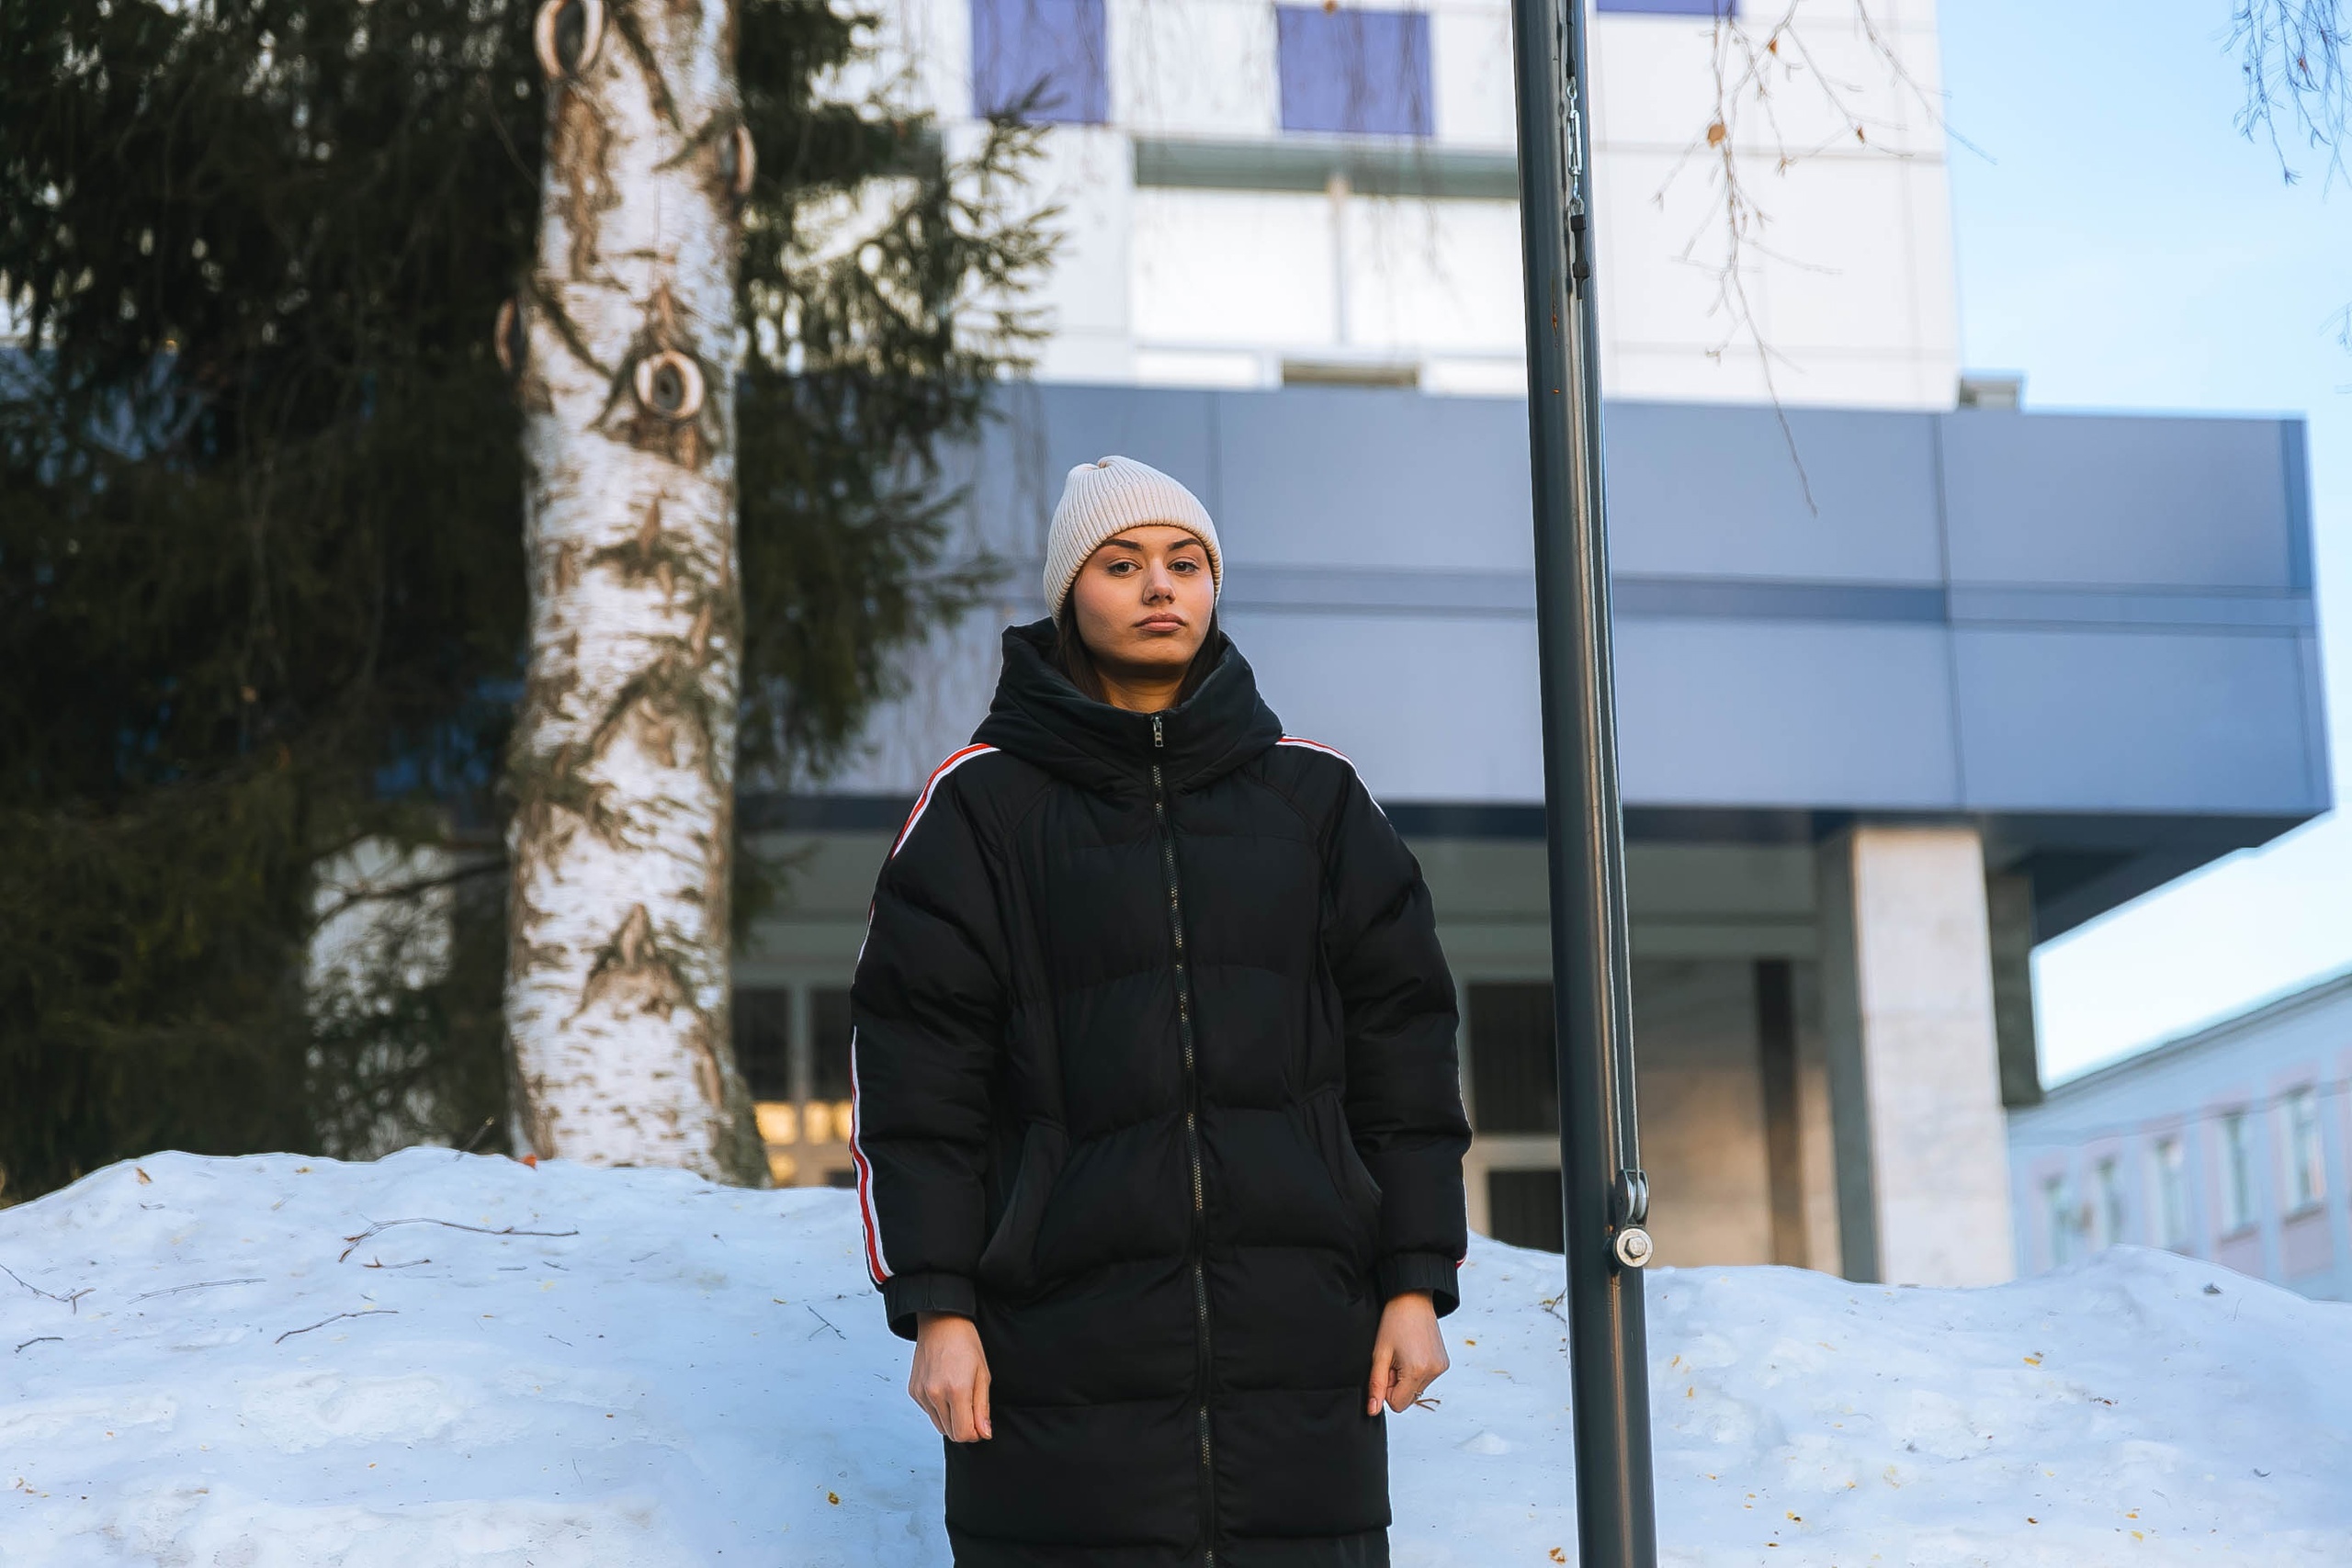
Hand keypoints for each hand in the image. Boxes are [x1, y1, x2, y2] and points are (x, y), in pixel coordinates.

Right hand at [910, 1311, 992, 1441]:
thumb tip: (984, 1433)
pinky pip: (929, 1412)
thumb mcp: (982, 1375)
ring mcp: (921, 1393)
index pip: (964, 1434)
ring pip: (939, 1425)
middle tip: (972, 1409)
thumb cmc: (965, 1344)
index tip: (980, 1425)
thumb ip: (982, 1408)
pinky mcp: (913, 1391)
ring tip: (959, 1395)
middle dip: (964, 1427)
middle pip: (951, 1433)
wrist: (941, 1323)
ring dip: (951, 1419)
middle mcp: (935, 1394)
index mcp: (956, 1390)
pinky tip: (945, 1389)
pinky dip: (939, 1409)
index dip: (975, 1434)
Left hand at [1367, 1290, 1447, 1414]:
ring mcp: (1441, 1368)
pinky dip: (1416, 1372)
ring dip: (1406, 1378)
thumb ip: (1376, 1385)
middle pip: (1408, 1399)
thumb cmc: (1394, 1321)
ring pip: (1417, 1389)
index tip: (1386, 1369)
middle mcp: (1433, 1372)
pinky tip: (1413, 1352)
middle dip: (1397, 1384)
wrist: (1413, 1299)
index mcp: (1417, 1371)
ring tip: (1403, 1353)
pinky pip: (1426, 1379)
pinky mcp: (1444, 1363)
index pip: (1398, 1405)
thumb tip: (1373, 1410)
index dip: (1387, 1389)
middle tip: (1394, 1360)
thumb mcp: (1380, 1354)